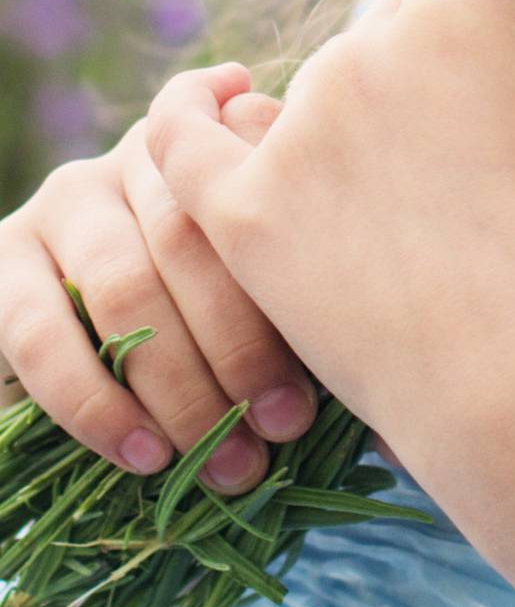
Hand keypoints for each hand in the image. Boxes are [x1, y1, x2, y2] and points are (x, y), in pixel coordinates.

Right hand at [0, 95, 315, 491]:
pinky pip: (42, 331)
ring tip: (223, 462)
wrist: (76, 310)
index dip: (288, 289)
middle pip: (197, 241)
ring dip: (178, 386)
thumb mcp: (256, 274)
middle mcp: (141, 156)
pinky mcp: (2, 255)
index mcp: (217, 145)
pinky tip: (142, 454)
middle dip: (243, 347)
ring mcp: (67, 199)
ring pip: (126, 288)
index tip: (329, 379)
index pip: (257, 195)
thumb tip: (384, 372)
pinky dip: (94, 403)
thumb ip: (303, 278)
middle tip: (283, 431)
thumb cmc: (211, 305)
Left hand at [142, 0, 514, 451]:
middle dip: (446, 51)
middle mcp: (367, 48)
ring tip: (419, 183)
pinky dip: (199, 114)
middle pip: (400, 10)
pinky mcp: (249, 220)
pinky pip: (187, 144)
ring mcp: (299, 132)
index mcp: (463, 12)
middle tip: (493, 133)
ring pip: (327, 81)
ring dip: (366, 110)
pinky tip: (221, 99)